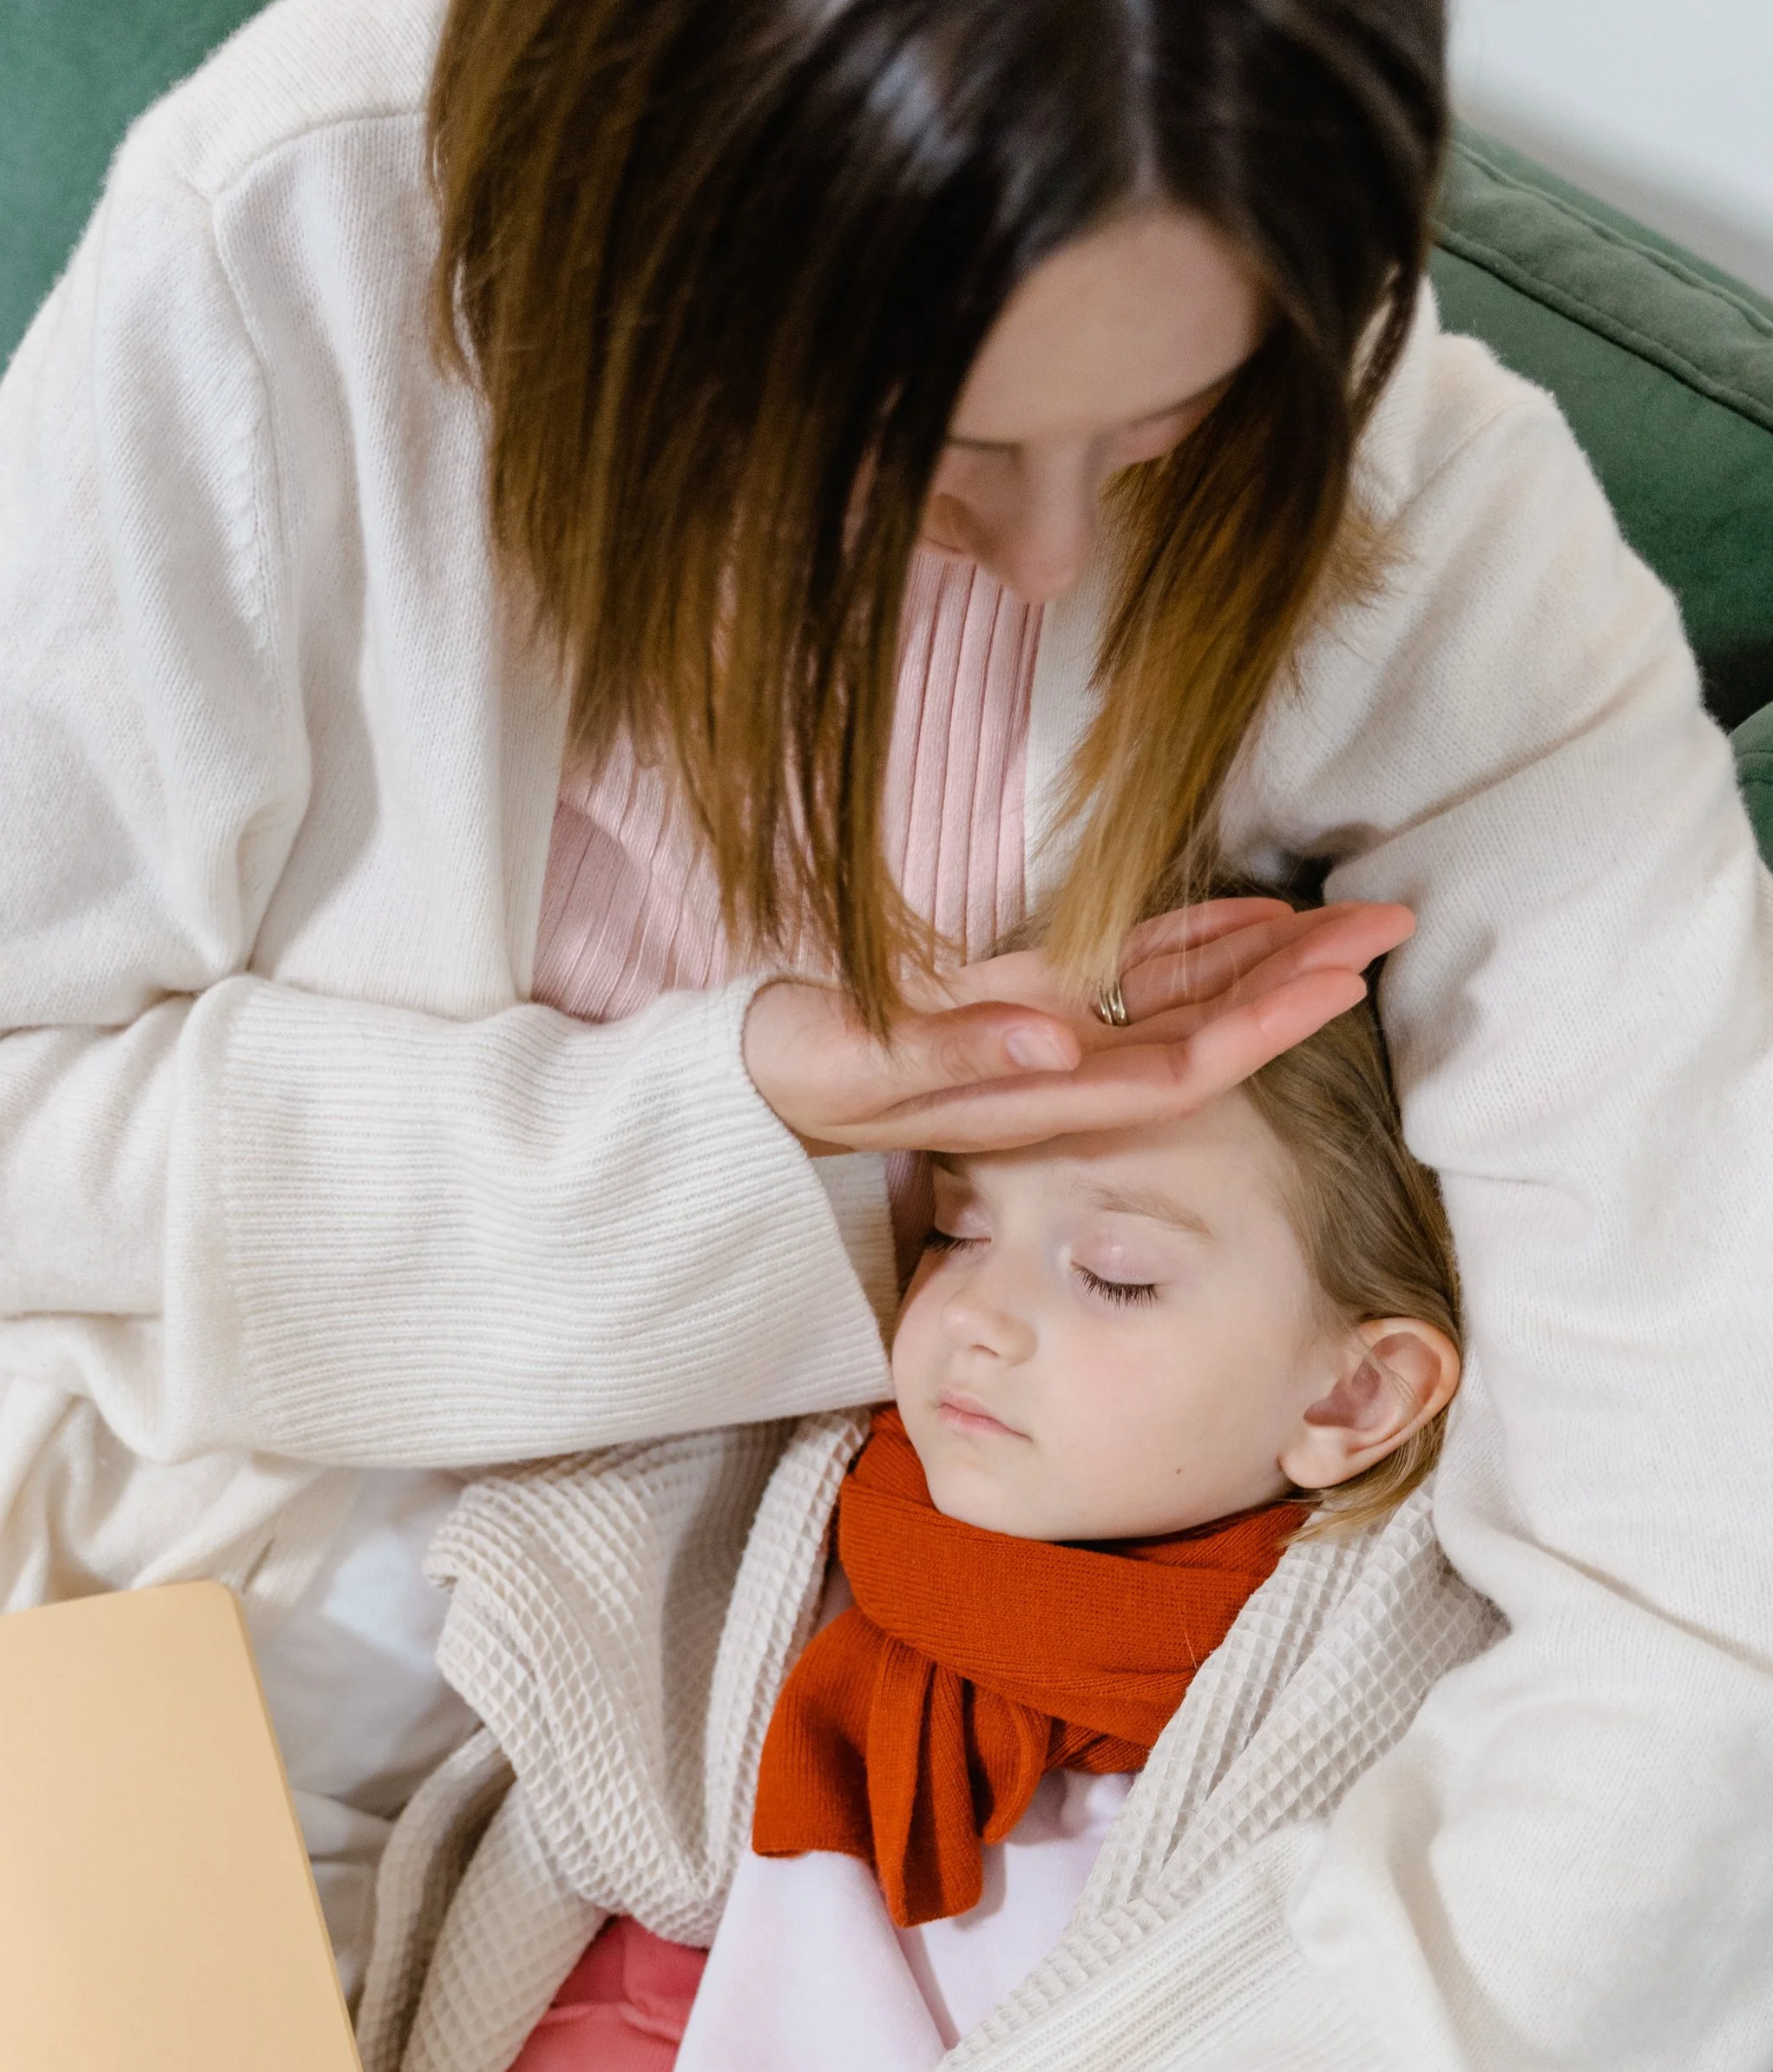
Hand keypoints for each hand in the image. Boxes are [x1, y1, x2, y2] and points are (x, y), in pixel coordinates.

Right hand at [744, 892, 1414, 1156]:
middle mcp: (1059, 1068)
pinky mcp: (1023, 1002)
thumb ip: (951, 1055)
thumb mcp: (857, 1064)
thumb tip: (1055, 1041)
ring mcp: (1046, 1036)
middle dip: (1298, 983)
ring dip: (1267, 961)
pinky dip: (1194, 943)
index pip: (1174, 1064)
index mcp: (1034, 1089)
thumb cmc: (792, 1075)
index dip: (1261, 1025)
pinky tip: (1256, 917)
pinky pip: (1127, 974)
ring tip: (1352, 918)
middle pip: (1204, 1029)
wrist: (744, 1088)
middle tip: (1392, 927)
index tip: (1339, 984)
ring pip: (1179, 997)